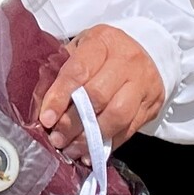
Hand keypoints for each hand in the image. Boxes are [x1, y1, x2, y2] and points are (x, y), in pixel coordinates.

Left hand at [38, 24, 165, 157]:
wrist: (146, 51)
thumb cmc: (103, 53)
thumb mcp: (80, 50)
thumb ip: (59, 72)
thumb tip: (42, 105)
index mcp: (103, 41)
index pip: (79, 71)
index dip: (60, 97)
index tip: (46, 118)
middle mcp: (127, 60)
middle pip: (98, 97)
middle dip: (73, 122)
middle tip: (57, 138)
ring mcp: (143, 83)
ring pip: (117, 116)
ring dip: (90, 138)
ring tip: (71, 149)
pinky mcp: (151, 104)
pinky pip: (129, 130)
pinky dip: (107, 145)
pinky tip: (90, 153)